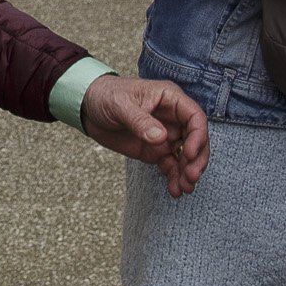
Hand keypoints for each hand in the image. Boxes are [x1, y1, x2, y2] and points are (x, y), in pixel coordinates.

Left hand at [80, 74, 210, 197]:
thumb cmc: (105, 95)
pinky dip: (175, 177)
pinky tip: (174, 190)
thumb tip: (161, 138)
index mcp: (169, 99)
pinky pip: (171, 165)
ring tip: (184, 189)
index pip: (195, 117)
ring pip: (187, 155)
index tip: (189, 154)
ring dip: (188, 172)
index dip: (198, 136)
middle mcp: (173, 118)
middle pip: (196, 139)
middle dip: (197, 159)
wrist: (87, 107)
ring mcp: (165, 135)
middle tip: (190, 177)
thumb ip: (140, 120)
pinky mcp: (156, 150)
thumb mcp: (119, 104)